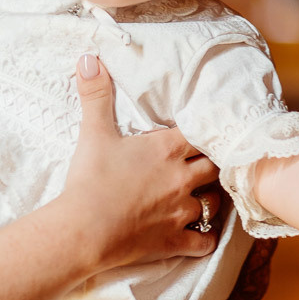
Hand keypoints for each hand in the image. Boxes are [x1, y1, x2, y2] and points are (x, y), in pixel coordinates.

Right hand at [63, 56, 218, 269]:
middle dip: (211, 164)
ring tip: (201, 196)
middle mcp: (182, 178)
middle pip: (214, 166)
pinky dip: (205, 239)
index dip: (203, 134)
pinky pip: (205, 242)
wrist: (83, 229)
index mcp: (166, 149)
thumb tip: (89, 57)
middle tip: (203, 165)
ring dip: (210, 199)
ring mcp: (182, 211)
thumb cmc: (90, 180)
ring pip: (214, 202)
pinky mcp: (176, 240)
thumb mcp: (93, 133)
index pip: (202, 134)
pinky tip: (201, 235)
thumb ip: (96, 95)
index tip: (200, 135)